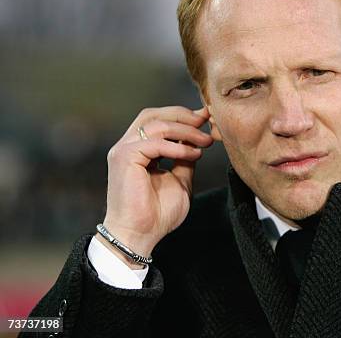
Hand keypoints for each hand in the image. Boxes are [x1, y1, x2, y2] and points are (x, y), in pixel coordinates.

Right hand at [99, 106, 212, 266]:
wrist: (141, 235)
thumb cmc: (158, 213)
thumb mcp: (180, 179)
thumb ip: (185, 158)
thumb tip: (197, 141)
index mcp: (138, 149)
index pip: (158, 120)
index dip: (182, 116)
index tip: (207, 118)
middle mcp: (128, 145)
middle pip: (154, 114)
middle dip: (183, 115)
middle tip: (206, 122)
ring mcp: (124, 150)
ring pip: (156, 125)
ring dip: (185, 130)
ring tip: (205, 141)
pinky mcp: (124, 158)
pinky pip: (155, 143)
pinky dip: (177, 147)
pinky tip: (193, 154)